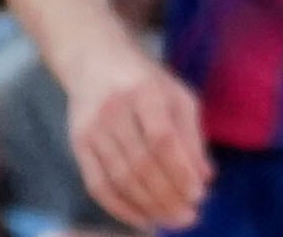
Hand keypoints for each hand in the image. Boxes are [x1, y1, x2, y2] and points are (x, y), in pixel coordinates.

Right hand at [66, 40, 209, 230]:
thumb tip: (205, 177)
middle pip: (140, 163)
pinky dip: (120, 207)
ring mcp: (91, 130)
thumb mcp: (178, 96)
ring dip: (147, 205)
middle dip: (167, 195)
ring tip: (171, 220)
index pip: (163, 138)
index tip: (199, 194)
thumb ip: (192, 136)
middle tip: (189, 217)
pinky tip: (142, 218)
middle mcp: (114, 111)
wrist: (95, 63)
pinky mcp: (77, 146)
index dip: (180, 169)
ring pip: (119, 178)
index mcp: (145, 92)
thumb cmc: (147, 82)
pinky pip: (97, 184)